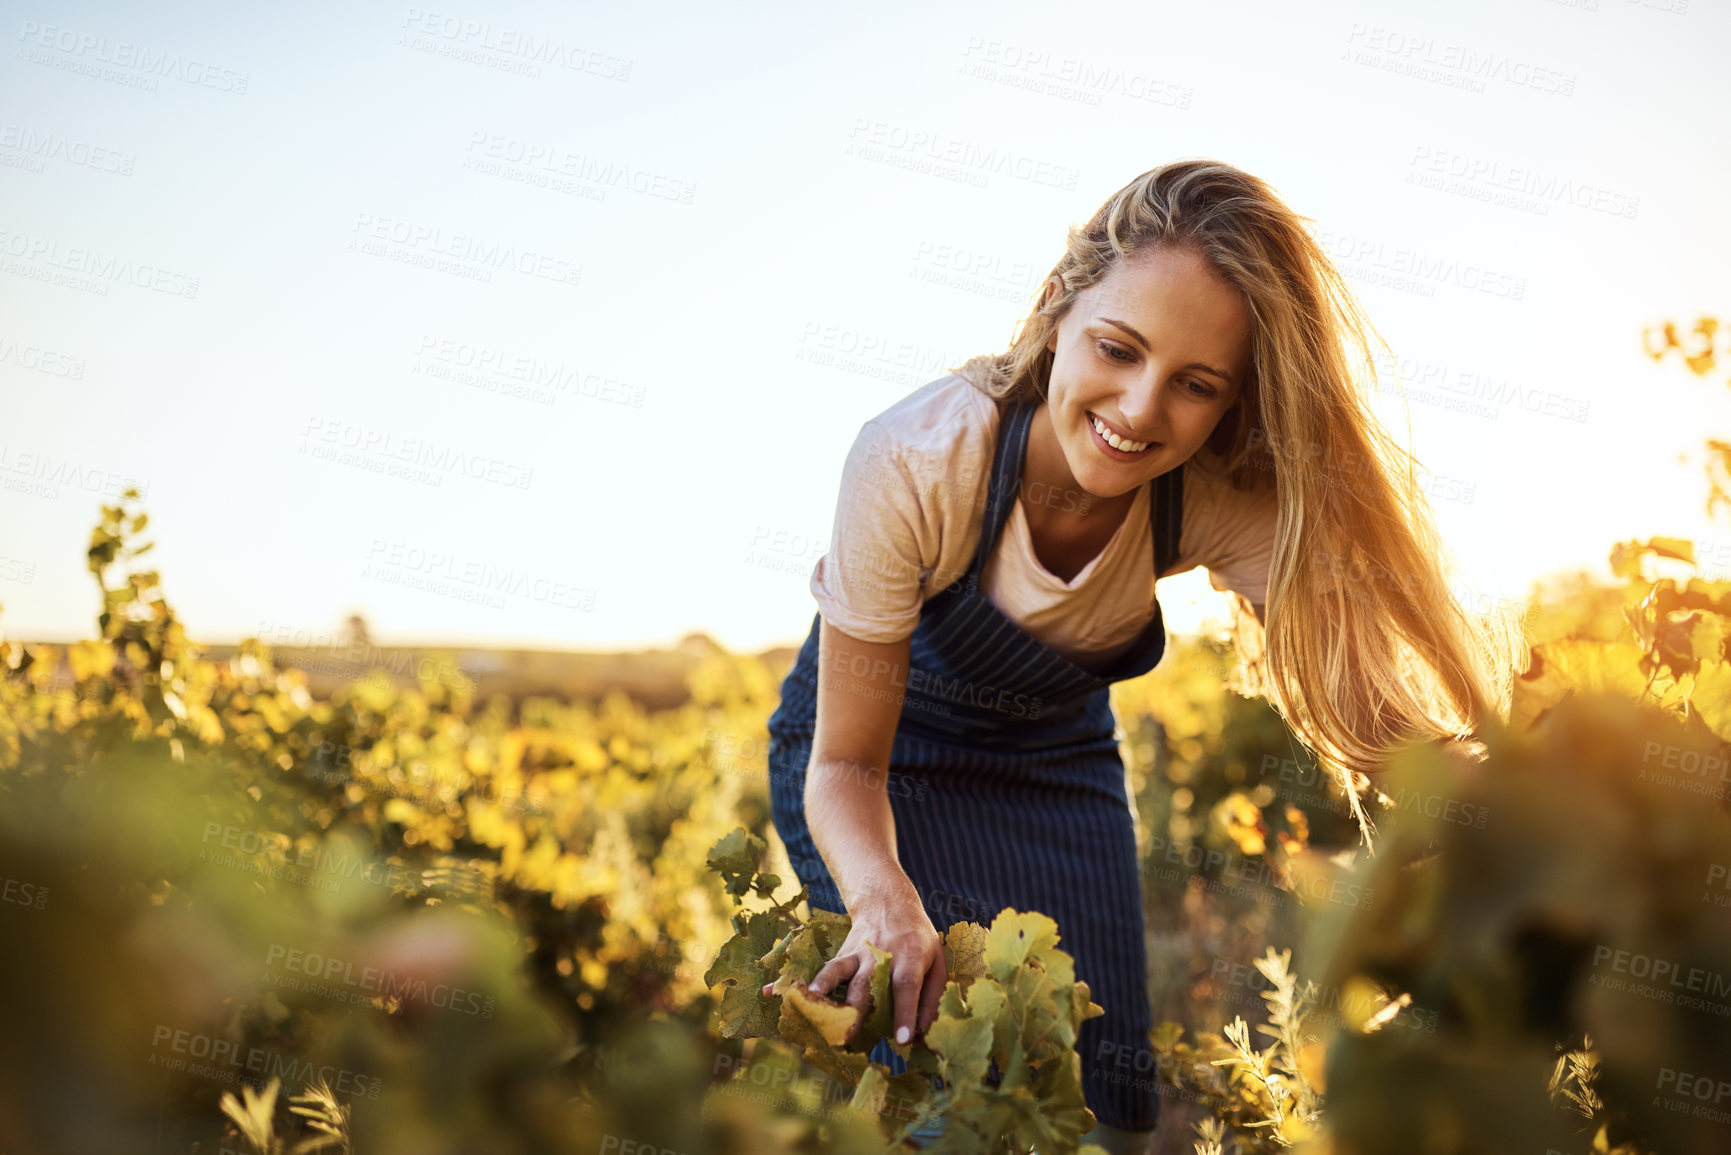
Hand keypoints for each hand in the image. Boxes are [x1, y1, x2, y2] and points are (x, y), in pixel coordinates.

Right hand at [760, 883, 946, 1045]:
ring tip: (812, 1009)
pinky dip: (793, 980)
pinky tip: (770, 992)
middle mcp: (879, 954)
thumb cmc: (918, 939)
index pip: (906, 985)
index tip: (902, 1039)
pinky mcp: (840, 955)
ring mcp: (856, 954)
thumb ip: (934, 996)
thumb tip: (928, 1035)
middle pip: (866, 983)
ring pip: (837, 972)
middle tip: (849, 1037)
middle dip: (857, 1011)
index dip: (904, 1011)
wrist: (888, 902)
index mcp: (910, 955)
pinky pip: (817, 969)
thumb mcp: (938, 961)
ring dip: (823, 990)